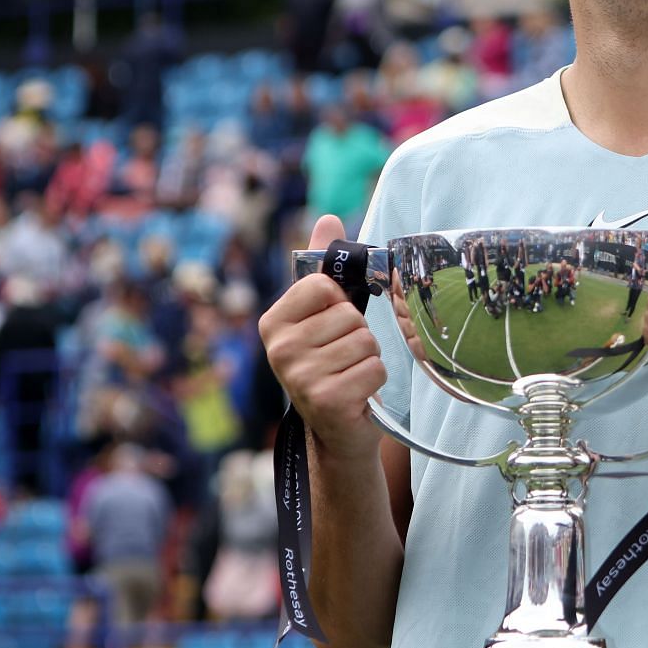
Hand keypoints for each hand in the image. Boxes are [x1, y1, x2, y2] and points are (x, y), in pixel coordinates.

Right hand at [257, 214, 386, 463]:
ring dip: (369, 357)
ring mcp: (299, 376)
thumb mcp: (322, 315)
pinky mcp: (326, 399)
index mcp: (273, 322)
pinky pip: (374, 368)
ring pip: (366, 341)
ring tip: (350, 373)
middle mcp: (279, 349)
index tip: (331, 324)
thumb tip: (328, 218)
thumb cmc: (331, 363)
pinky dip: (375, 379)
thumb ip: (323, 268)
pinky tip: (357, 393)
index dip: (341, 302)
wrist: (335, 428)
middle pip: (350, 315)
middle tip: (343, 357)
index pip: (324, 286)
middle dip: (359, 334)